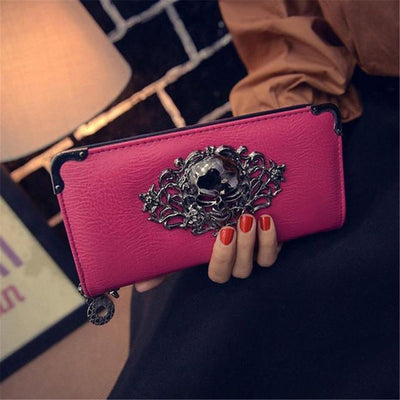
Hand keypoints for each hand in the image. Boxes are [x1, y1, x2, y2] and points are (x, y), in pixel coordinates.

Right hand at [134, 214, 280, 291]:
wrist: (229, 199)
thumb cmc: (201, 223)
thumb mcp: (182, 242)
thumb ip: (164, 263)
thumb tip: (139, 287)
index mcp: (216, 262)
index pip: (218, 273)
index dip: (222, 257)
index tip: (223, 232)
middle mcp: (237, 262)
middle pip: (241, 270)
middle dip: (241, 247)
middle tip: (240, 221)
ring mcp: (255, 254)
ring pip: (262, 262)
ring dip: (260, 243)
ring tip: (256, 218)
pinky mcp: (270, 244)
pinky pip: (276, 251)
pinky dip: (274, 239)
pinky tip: (268, 219)